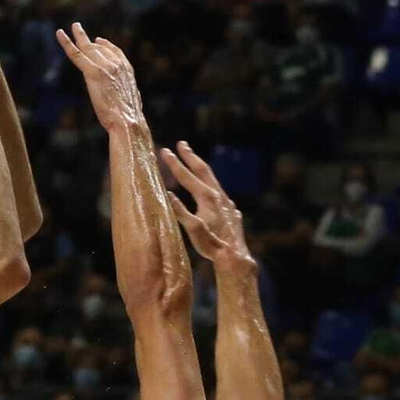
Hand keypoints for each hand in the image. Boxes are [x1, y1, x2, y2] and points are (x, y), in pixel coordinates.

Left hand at [54, 23, 142, 131]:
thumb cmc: (129, 119)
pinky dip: (66, 43)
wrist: (127, 120)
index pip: (115, 52)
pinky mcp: (93, 72)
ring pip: (87, 48)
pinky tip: (59, 34)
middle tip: (78, 29)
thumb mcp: (129, 102)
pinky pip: (76, 54)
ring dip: (78, 36)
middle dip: (87, 39)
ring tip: (69, 28)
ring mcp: (105, 67)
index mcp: (127, 70)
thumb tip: (124, 103)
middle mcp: (117, 64)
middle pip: (98, 48)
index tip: (98, 40)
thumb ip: (123, 96)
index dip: (105, 45)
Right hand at [159, 141, 253, 268]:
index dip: (175, 164)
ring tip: (193, 160)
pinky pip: (218, 191)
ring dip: (200, 168)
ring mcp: (226, 202)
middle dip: (190, 156)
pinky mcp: (230, 210)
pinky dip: (209, 184)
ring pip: (212, 179)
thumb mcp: (193, 229)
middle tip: (181, 144)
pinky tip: (209, 188)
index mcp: (207, 197)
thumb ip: (180, 211)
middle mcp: (218, 195)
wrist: (234, 256)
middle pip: (203, 170)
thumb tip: (168, 195)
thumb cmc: (211, 244)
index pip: (188, 176)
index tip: (165, 151)